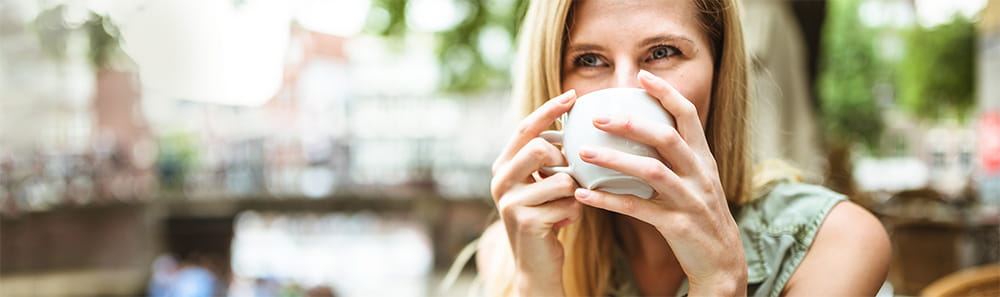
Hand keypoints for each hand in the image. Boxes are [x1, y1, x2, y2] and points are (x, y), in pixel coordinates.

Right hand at [490, 90, 582, 295]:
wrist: (536, 265)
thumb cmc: (546, 217)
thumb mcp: (542, 183)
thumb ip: (547, 157)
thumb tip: (571, 123)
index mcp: (503, 166)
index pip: (525, 128)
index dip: (549, 110)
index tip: (573, 94)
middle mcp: (500, 180)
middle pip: (538, 147)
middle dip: (562, 158)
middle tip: (568, 172)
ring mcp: (510, 201)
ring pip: (560, 178)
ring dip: (573, 192)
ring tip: (566, 204)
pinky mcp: (525, 221)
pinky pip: (568, 203)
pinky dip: (575, 212)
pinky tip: (563, 222)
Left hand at [571, 70, 746, 294]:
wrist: (722, 263)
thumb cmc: (700, 217)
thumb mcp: (697, 180)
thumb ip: (676, 156)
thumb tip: (642, 129)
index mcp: (703, 158)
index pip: (688, 115)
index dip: (666, 93)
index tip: (642, 75)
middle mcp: (699, 174)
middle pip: (667, 138)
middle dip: (632, 124)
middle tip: (599, 117)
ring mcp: (690, 200)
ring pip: (651, 172)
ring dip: (615, 159)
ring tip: (585, 153)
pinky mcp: (677, 225)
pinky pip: (638, 209)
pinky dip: (609, 200)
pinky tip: (584, 194)